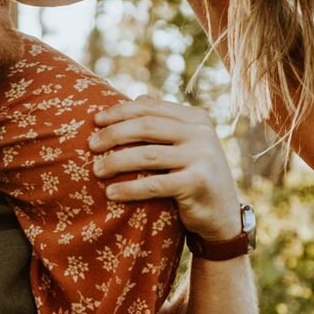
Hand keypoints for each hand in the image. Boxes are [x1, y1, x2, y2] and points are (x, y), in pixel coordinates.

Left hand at [89, 94, 240, 239]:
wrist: (223, 215)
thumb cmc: (195, 176)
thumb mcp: (186, 145)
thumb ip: (165, 122)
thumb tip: (137, 98)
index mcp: (196, 118)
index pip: (150, 107)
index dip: (120, 112)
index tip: (95, 120)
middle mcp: (201, 133)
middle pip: (146, 127)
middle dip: (113, 134)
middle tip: (91, 145)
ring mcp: (201, 157)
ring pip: (147, 155)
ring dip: (116, 161)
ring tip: (96, 170)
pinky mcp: (197, 182)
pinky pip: (154, 184)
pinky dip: (129, 188)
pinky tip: (111, 192)